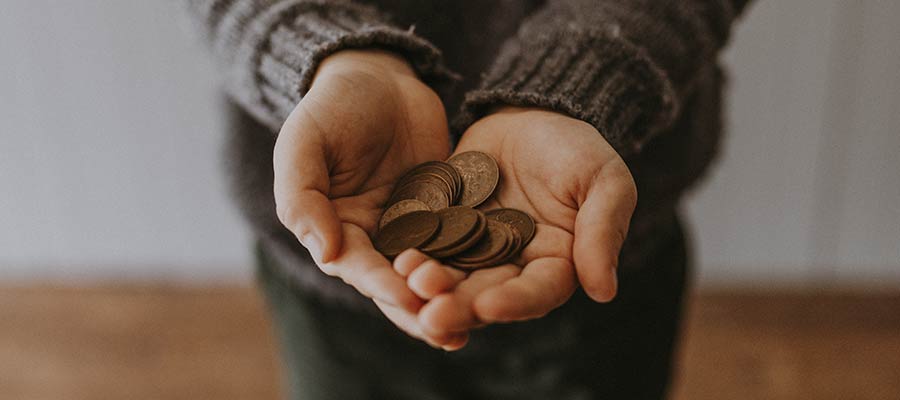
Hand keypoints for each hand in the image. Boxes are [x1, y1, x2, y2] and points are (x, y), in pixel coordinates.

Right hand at [273, 50, 449, 330]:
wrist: (378, 76)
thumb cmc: (331, 107)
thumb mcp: (304, 144)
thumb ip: (304, 197)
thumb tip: (327, 254)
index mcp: (336, 230)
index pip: (358, 267)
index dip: (381, 284)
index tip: (407, 297)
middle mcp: (374, 238)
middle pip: (397, 283)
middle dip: (421, 308)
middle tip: (448, 331)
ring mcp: (413, 227)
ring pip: (432, 271)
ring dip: (450, 297)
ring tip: (475, 322)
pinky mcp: (446, 212)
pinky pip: (461, 241)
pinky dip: (475, 262)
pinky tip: (500, 281)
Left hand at [397, 107, 637, 345]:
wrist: (530, 112)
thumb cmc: (577, 147)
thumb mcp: (604, 180)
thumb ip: (602, 231)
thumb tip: (604, 291)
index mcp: (556, 264)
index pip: (537, 292)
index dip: (514, 303)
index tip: (489, 306)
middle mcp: (512, 266)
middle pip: (486, 294)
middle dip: (460, 305)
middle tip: (432, 315)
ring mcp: (473, 248)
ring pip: (451, 276)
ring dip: (430, 286)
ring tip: (409, 283)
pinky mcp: (443, 227)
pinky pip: (426, 244)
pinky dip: (412, 253)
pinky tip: (394, 258)